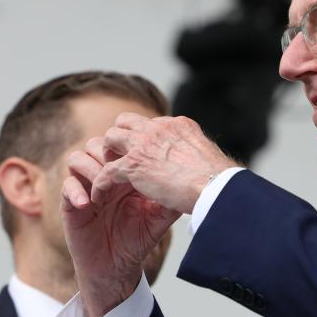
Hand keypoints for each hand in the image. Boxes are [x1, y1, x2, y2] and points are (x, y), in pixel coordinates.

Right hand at [62, 137, 179, 316]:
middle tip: (118, 166)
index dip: (127, 146)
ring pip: (77, 157)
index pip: (122, 145)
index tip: (138, 158)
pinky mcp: (71, 204)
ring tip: (102, 183)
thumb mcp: (158, 219)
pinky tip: (88, 203)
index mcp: (125, 174)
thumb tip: (190, 185)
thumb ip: (170, 200)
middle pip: (97, 144)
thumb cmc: (137, 240)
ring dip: (90, 167)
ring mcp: (86, 188)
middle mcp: (104, 177)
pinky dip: (75, 190)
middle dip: (106, 151)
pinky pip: (66, 186)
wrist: (117, 267)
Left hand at [93, 115, 238, 214]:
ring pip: (111, 138)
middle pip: (126, 121)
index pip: (152, 123)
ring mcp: (144, 144)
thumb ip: (194, 155)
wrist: (215, 186)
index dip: (144, 138)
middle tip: (120, 157)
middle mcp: (159, 128)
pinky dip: (100, 183)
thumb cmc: (218, 179)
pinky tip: (99, 195)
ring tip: (106, 171)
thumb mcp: (207, 157)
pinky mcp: (132, 165)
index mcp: (179, 125)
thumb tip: (198, 164)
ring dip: (107, 154)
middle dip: (120, 138)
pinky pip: (106, 171)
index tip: (144, 153)